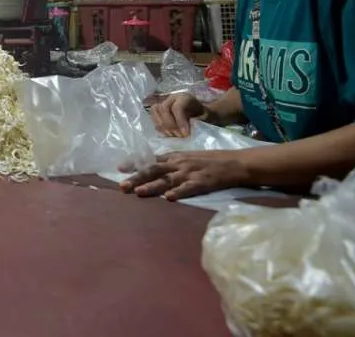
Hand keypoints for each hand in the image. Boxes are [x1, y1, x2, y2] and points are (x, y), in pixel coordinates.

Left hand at [119, 151, 250, 199]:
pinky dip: (178, 192)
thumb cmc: (211, 161)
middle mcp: (179, 163)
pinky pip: (188, 188)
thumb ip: (172, 163)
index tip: (119, 168)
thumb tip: (154, 169)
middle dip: (137, 178)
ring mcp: (190, 173)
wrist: (234, 163)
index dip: (135, 164)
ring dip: (152, 186)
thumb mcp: (188, 157)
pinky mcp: (202, 182)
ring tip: (138, 192)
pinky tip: (169, 198)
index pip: (151, 160)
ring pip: (167, 180)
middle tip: (122, 186)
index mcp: (175, 157)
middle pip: (154, 170)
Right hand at [150, 92, 208, 136]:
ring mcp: (164, 102)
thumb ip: (197, 124)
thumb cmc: (203, 117)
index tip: (186, 134)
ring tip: (172, 136)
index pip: (177, 107)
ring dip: (162, 126)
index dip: (180, 121)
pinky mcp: (159, 109)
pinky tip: (167, 134)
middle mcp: (172, 98)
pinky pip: (153, 116)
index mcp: (185, 97)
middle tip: (179, 136)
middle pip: (164, 108)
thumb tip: (187, 134)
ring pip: (155, 110)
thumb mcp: (205, 118)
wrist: (200, 114)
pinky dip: (159, 126)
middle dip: (170, 124)